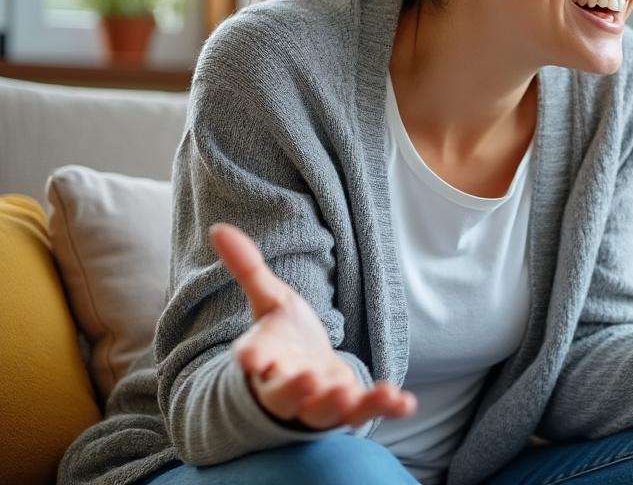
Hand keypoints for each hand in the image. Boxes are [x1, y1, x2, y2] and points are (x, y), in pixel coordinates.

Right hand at [210, 223, 416, 429]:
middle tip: (308, 378)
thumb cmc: (284, 339)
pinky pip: (364, 413)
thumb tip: (219, 229)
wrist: (305, 377)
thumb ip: (248, 270)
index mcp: (266, 358)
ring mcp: (318, 403)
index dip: (251, 357)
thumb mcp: (269, 301)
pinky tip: (404, 402)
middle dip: (295, 390)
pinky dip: (383, 409)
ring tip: (349, 395)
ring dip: (338, 406)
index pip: (254, 359)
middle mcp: (287, 387)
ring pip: (323, 413)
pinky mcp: (348, 409)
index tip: (248, 357)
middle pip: (284, 397)